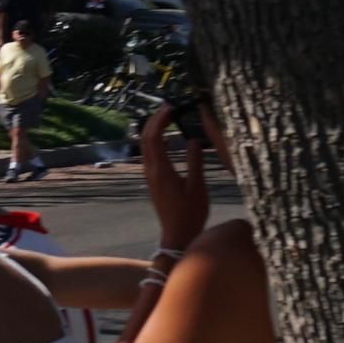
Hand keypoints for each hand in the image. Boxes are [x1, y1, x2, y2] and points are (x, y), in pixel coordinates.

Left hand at [138, 108, 206, 248]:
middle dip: (154, 120)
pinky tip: (168, 139)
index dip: (159, 119)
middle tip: (169, 107)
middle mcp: (151, 171)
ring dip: (154, 130)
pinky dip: (156, 141)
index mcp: (161, 170)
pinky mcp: (153, 181)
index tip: (171, 107)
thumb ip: (195, 162)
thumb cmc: (190, 213)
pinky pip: (150, 155)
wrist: (177, 235)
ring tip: (169, 118)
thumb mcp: (197, 187)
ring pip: (145, 146)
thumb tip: (193, 139)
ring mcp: (150, 176)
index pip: (154, 137)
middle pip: (145, 139)